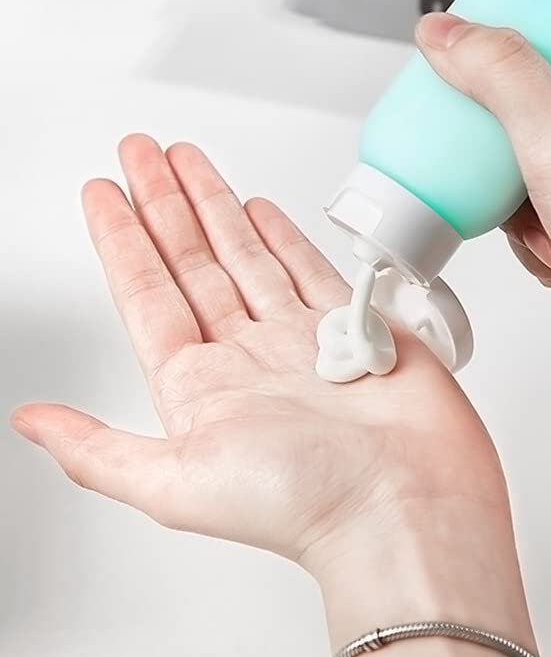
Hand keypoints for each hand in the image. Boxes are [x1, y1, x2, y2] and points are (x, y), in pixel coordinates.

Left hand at [10, 135, 546, 656]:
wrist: (407, 504)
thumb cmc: (306, 504)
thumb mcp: (178, 485)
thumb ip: (99, 451)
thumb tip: (32, 423)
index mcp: (202, 389)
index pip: (148, 294)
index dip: (122, 239)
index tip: (103, 193)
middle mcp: (248, 359)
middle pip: (193, 261)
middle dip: (164, 203)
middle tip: (141, 152)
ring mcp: (300, 339)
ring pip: (246, 254)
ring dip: (215, 204)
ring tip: (189, 160)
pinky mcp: (352, 327)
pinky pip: (308, 267)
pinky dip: (283, 235)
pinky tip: (259, 209)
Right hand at [417, 14, 550, 518]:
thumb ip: (502, 79)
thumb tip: (449, 34)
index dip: (510, 42)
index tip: (471, 70)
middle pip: (535, 94)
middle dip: (511, 152)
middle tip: (512, 171)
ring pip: (525, 155)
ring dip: (520, 204)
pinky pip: (534, 201)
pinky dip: (534, 234)